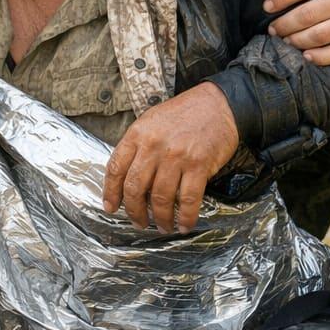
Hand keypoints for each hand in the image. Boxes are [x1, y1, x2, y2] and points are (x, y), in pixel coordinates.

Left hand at [102, 82, 238, 232]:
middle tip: (139, 222)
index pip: (115, 168)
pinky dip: (185, 216)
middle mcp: (153, 146)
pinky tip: (184, 224)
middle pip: (135, 188)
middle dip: (135, 211)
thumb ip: (138, 146)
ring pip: (160, 197)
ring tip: (163, 226)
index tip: (110, 207)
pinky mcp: (198, 165)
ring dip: (161, 218)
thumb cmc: (184, 113)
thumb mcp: (152, 121)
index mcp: (138, 134)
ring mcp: (176, 156)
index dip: (110, 192)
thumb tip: (128, 178)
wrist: (218, 103)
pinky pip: (188, 199)